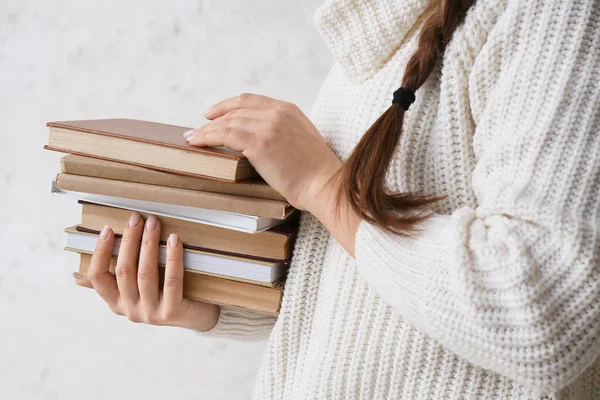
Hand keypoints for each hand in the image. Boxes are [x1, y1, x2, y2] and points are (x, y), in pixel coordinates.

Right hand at [76, 213, 219, 331]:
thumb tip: (79, 277)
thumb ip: (114, 281)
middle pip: (124, 270)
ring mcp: (151, 313)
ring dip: (149, 244)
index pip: (97, 277)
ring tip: (153, 223)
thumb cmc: (164, 295)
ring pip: (146, 273)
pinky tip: (174, 240)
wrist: (195, 317)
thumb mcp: (136, 290)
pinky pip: (172, 280)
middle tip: (136, 218)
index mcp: (116, 302)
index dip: (100, 252)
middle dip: (129, 240)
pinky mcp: (172, 311)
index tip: (108, 229)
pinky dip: (173, 258)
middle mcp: (130, 310)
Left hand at [184, 93, 342, 210]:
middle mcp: (277, 112)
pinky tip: (198, 143)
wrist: (325, 184)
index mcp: (289, 109)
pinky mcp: (260, 143)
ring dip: (205, 130)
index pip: (250, 100)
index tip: (213, 113)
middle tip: (197, 129)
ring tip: (192, 138)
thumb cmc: (316, 173)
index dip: (228, 105)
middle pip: (236, 110)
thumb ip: (283, 133)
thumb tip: (261, 142)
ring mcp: (268, 126)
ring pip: (227, 122)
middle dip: (213, 118)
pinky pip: (224, 135)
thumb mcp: (302, 141)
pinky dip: (207, 138)